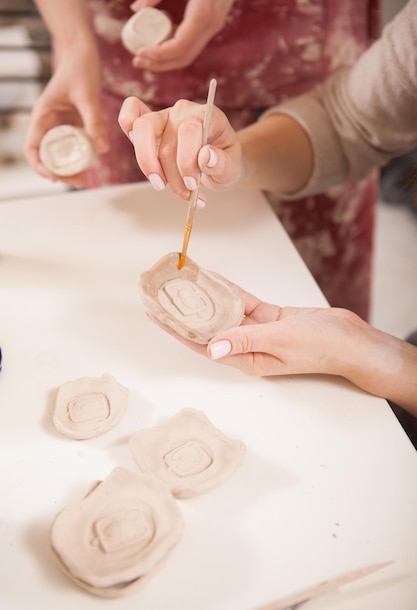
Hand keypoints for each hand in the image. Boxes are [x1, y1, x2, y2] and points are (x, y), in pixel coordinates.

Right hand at [24, 46, 108, 187]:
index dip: (41, 166)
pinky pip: (75, 145)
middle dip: (59, 172)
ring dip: (70, 167)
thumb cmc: (80, 68)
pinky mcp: (73, 123)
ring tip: (85, 179)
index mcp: (42, 117)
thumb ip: (94, 121)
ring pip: (61, 153)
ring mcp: (61, 124)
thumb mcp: (87, 95)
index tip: (56, 178)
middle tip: (79, 183)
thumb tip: (103, 149)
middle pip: (47, 156)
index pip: (33, 149)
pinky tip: (93, 162)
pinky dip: (81, 156)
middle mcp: (49, 123)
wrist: (83, 53)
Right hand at [118, 95, 243, 200]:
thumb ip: (223, 163)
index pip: (189, 131)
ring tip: (162, 185)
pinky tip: (143, 155)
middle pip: (164, 136)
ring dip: (148, 164)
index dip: (187, 162)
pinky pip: (129, 115)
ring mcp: (164, 116)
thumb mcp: (233, 168)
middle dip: (169, 170)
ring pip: (141, 129)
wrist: (219, 161)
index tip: (193, 185)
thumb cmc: (224, 163)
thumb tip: (206, 156)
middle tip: (181, 192)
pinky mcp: (149, 125)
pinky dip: (127, 131)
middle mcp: (183, 112)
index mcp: (207, 116)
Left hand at [129, 0, 243, 70]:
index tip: (140, 53)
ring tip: (144, 55)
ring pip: (188, 54)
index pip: (180, 46)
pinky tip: (158, 38)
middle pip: (184, 57)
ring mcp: (213, 26)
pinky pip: (191, 44)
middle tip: (137, 61)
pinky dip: (174, 47)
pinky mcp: (211, 25)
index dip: (159, 55)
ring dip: (166, 59)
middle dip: (159, 64)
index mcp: (203, 12)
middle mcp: (211, 25)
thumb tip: (136, 8)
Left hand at [149, 276, 363, 376]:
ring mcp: (258, 332)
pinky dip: (231, 291)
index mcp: (247, 359)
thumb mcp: (281, 341)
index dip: (178, 330)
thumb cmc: (320, 347)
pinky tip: (215, 279)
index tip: (157, 316)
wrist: (350, 339)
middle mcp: (248, 347)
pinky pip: (244, 303)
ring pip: (225, 312)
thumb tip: (212, 346)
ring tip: (185, 283)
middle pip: (209, 327)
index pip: (203, 344)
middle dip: (187, 313)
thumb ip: (247, 340)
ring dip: (208, 298)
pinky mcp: (270, 318)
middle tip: (164, 295)